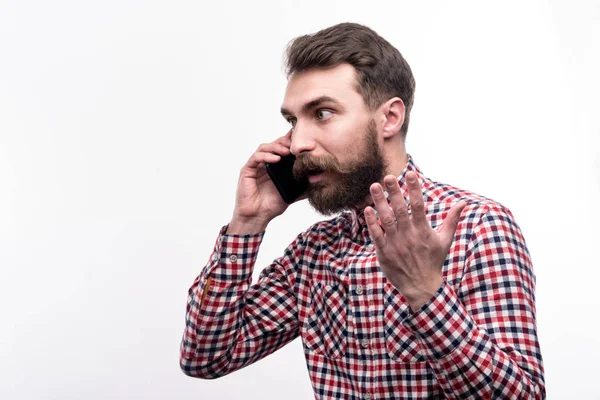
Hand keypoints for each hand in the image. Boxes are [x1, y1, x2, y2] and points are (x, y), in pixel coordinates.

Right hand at [229, 131, 298, 233]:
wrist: (258, 216)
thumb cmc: (271, 205)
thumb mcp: (292, 194)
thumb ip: (304, 186)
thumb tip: (319, 181)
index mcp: (276, 166)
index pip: (283, 149)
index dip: (291, 143)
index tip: (303, 141)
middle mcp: (265, 163)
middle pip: (274, 144)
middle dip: (285, 142)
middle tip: (295, 144)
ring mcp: (256, 166)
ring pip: (264, 148)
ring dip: (276, 147)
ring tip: (287, 151)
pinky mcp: (247, 170)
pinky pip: (256, 158)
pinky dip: (266, 156)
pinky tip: (276, 159)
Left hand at [364, 171, 466, 309]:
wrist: (421, 287)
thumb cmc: (433, 261)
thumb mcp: (445, 240)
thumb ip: (451, 220)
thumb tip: (463, 203)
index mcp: (424, 231)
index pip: (419, 205)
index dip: (415, 189)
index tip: (411, 174)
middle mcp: (409, 236)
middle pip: (400, 210)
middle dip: (394, 192)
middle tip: (387, 176)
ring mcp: (395, 244)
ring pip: (386, 219)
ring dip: (380, 202)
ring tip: (374, 186)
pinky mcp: (384, 252)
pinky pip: (376, 235)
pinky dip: (372, 222)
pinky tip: (367, 209)